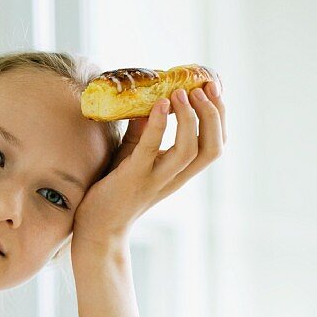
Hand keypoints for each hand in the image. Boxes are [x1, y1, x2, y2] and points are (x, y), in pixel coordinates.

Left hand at [72, 82, 226, 248]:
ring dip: (190, 118)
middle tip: (205, 87)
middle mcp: (174, 177)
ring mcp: (155, 179)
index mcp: (180, 172)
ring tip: (182, 93)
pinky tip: (159, 104)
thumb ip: (144, 134)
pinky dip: (158, 125)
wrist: (97, 228)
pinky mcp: (133, 178)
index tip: (214, 88)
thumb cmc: (113, 191)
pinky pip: (151, 149)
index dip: (220, 116)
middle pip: (213, 148)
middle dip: (215, 115)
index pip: (215, 144)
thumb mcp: (134, 158)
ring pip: (190, 150)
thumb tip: (148, 101)